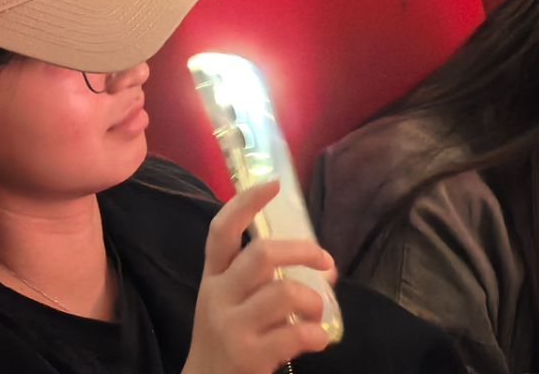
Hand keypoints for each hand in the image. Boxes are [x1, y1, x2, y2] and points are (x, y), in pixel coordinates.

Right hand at [183, 181, 337, 373]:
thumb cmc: (225, 339)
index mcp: (213, 277)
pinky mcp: (249, 354)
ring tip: (318, 313)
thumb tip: (322, 269)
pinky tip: (317, 339)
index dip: (246, 203)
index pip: (221, 230)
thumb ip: (262, 283)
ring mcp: (232, 324)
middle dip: (303, 251)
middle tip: (325, 261)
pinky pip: (295, 333)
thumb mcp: (227, 303)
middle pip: (261, 254)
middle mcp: (218, 294)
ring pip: (284, 292)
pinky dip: (316, 334)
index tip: (272, 185)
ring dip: (314, 300)